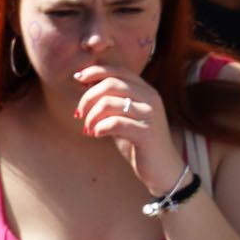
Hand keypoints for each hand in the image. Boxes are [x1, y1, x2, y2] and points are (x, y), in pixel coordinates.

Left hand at [74, 64, 179, 194]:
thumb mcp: (122, 115)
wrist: (161, 168)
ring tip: (88, 128)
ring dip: (91, 117)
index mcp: (145, 90)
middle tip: (79, 114)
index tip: (77, 78)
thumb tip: (83, 81)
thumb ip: (109, 98)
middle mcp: (150, 98)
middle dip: (87, 98)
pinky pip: (114, 123)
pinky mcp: (146, 132)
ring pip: (108, 103)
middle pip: (110, 84)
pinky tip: (97, 135)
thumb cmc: (137, 140)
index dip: (95, 72)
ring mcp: (150, 114)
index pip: (118, 71)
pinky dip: (99, 128)